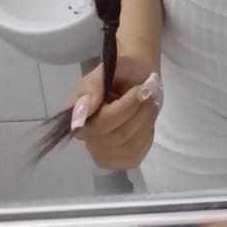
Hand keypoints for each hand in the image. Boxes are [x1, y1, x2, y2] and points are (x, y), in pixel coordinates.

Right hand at [68, 53, 161, 170]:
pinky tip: (145, 119)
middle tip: (150, 89)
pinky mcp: (120, 160)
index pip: (100, 124)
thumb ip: (94, 86)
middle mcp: (86, 137)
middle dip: (140, 111)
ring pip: (130, 146)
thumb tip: (82, 113)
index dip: (124, 109)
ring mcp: (102, 152)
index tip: (140, 89)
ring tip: (150, 100)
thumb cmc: (122, 71)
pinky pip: (137, 153)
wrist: (136, 76)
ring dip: (146, 120)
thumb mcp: (110, 67)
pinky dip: (147, 134)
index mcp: (77, 115)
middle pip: (118, 136)